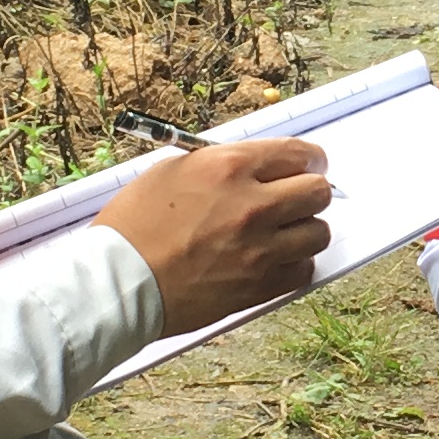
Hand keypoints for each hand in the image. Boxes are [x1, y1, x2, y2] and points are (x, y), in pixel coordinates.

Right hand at [97, 139, 332, 333]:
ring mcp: (260, 248)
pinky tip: (273, 260)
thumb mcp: (171, 171)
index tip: (308, 165)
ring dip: (304, 229)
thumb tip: (253, 167)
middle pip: (318, 191)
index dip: (309, 160)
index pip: (299, 153)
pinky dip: (294, 263)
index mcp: (229, 167)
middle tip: (294, 198)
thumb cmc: (134, 226)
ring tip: (281, 232)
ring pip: (319, 232)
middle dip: (309, 191)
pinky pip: (303, 269)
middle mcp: (253, 204)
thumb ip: (220, 164)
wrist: (120, 282)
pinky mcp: (260, 285)